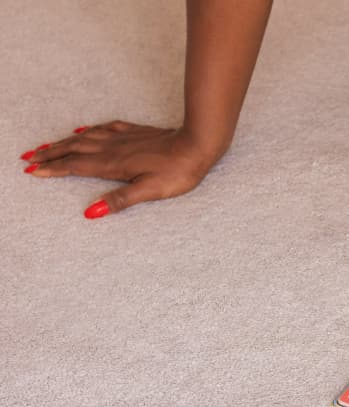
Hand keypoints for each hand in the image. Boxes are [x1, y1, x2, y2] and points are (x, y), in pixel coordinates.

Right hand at [19, 121, 221, 218]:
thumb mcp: (150, 191)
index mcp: (113, 164)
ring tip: (46, 145)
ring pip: (85, 138)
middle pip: (73, 150)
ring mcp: (124, 138)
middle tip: (27, 157)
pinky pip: (104, 129)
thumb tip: (91, 212)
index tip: (31, 170)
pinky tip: (84, 130)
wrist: (198, 144)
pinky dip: (89, 131)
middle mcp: (113, 148)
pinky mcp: (136, 132)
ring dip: (63, 142)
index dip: (52, 169)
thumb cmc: (177, 172)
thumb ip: (120, 200)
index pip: (75, 166)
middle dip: (49, 154)